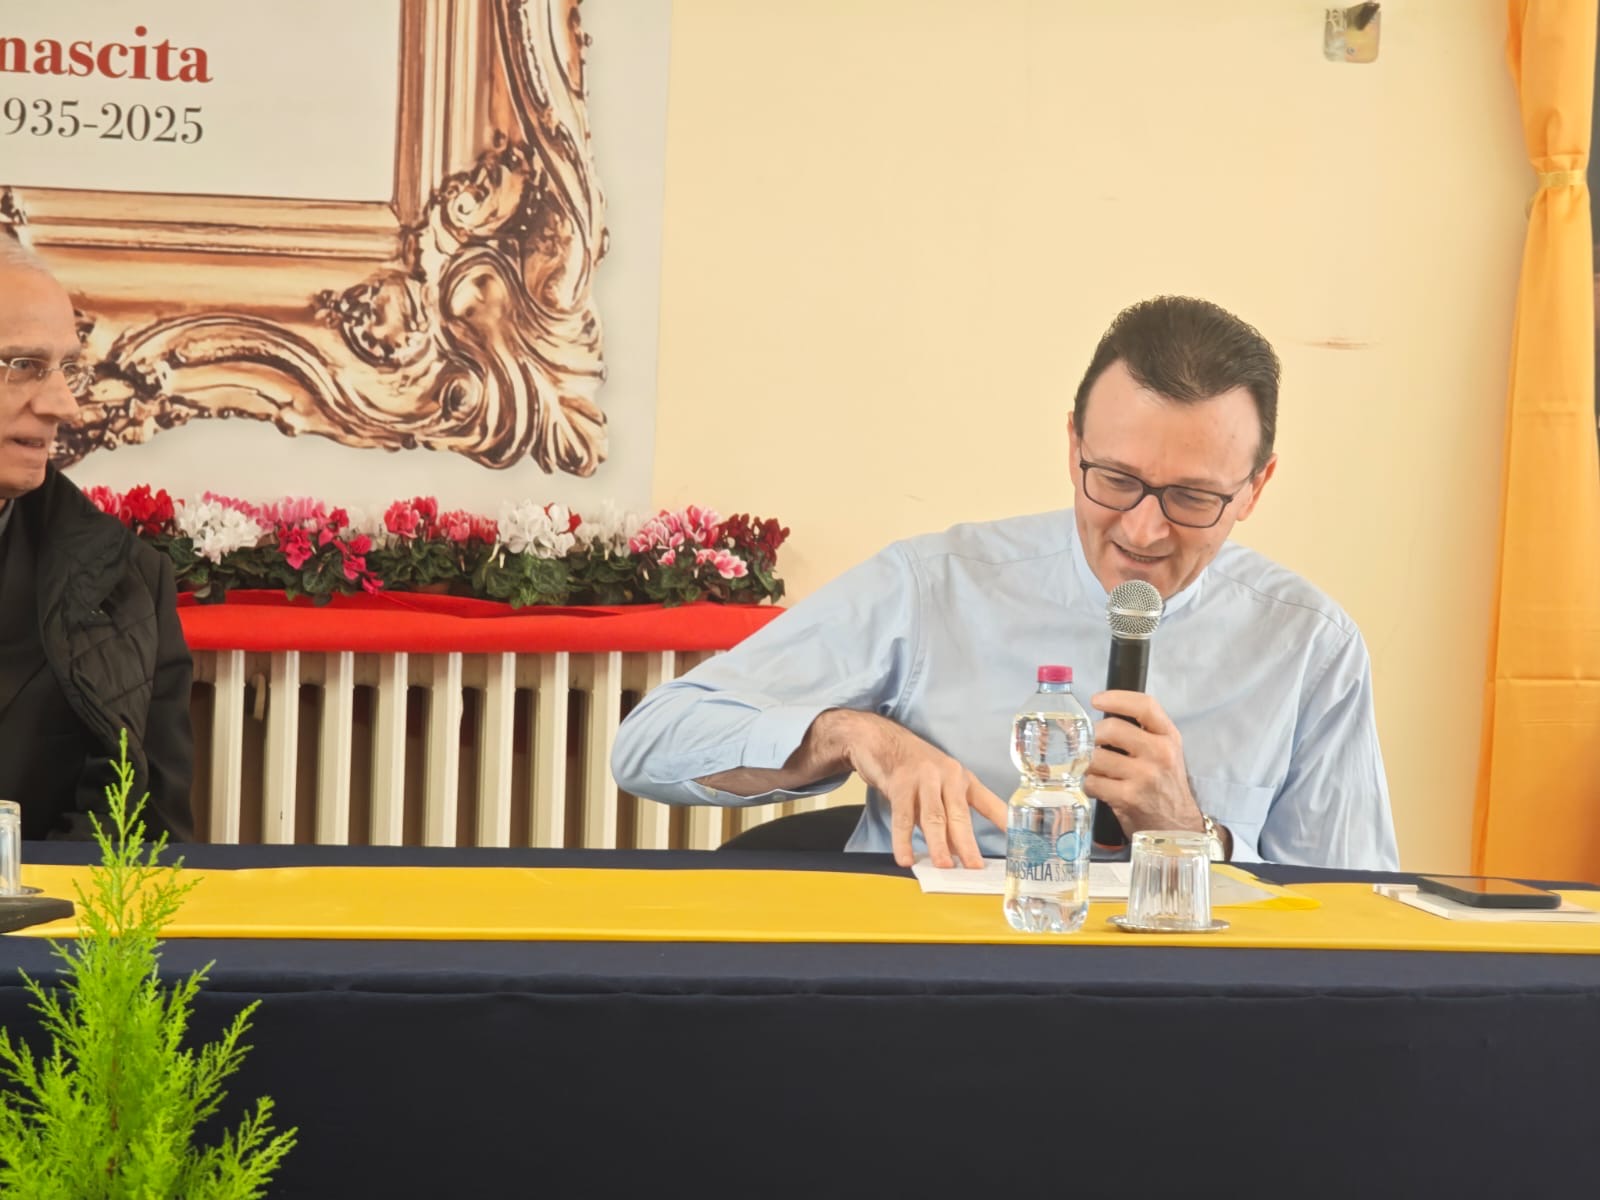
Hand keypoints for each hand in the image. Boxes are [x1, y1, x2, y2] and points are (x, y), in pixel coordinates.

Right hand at [833, 712, 1007, 869]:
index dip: (1005, 823)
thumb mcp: (938, 790)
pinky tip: (905, 857)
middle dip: (967, 843)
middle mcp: (947, 776)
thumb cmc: (914, 770)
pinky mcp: (899, 784)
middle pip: (959, 815)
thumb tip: (957, 854)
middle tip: (974, 868)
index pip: (990, 804)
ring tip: (943, 866)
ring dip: (938, 844)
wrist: (882, 741)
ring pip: (933, 817)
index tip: (1020, 842)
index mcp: (963, 779)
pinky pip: (903, 817)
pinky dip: (903, 840)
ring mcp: (923, 778)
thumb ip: (947, 820)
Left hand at [1085, 690, 1203, 837]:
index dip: (1117, 698)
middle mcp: (1160, 753)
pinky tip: (1099, 788)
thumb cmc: (1164, 786)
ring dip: (1088, 763)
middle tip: (1090, 745)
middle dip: (1093, 736)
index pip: (1145, 706)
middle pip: (1111, 728)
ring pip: (1096, 756)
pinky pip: (1092, 781)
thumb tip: (1100, 719)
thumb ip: (1142, 733)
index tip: (1096, 700)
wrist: (1176, 826)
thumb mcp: (1165, 753)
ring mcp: (1144, 776)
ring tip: (1096, 770)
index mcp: (1169, 737)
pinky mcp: (1128, 797)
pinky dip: (1089, 784)